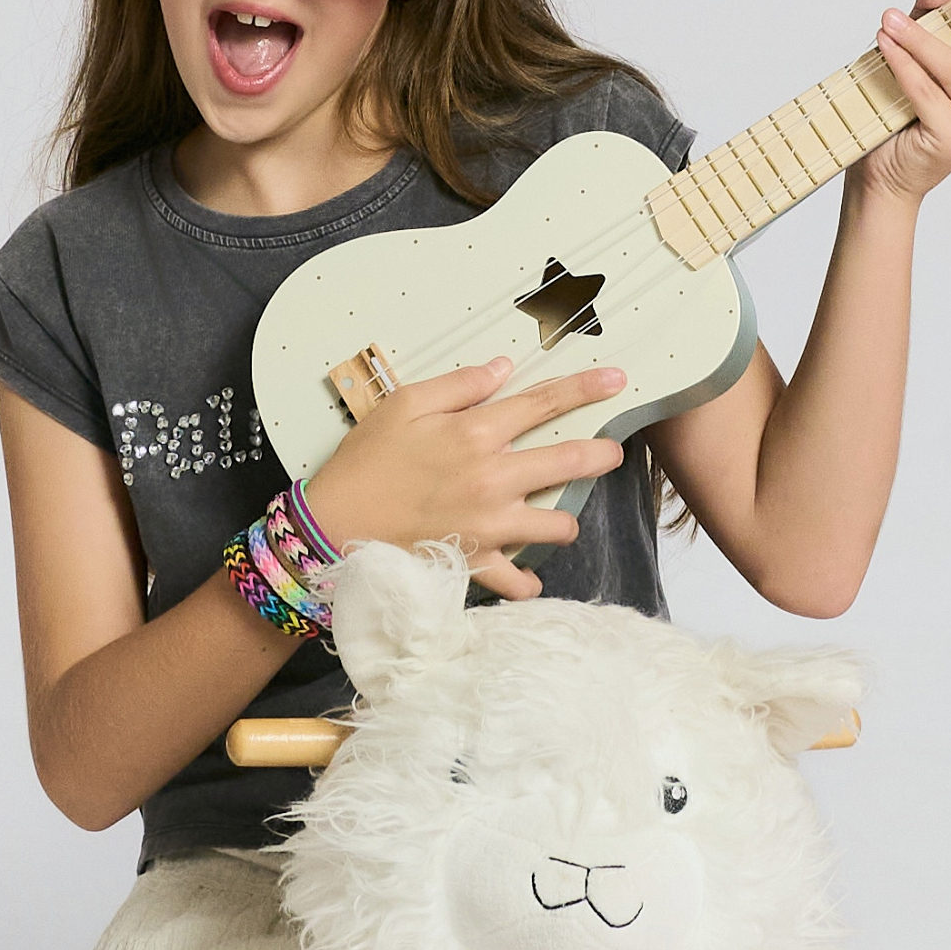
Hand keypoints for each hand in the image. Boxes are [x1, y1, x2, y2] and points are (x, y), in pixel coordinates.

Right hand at [300, 358, 626, 599]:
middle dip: (602, 453)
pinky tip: (528, 575)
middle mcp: (493, 478)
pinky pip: (518, 582)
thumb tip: (502, 367)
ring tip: (559, 514)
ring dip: (565, 518)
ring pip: (557, 525)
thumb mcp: (404, 404)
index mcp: (476, 432)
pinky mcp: (476, 562)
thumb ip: (459, 384)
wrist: (333, 528)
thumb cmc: (366, 461)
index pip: (545, 403)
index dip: (586, 388)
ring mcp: (489, 525)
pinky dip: (527, 581)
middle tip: (614, 451)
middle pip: (569, 460)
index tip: (618, 380)